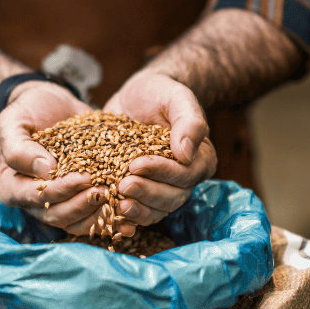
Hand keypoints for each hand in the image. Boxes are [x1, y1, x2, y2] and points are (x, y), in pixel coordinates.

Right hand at [0, 81, 107, 234]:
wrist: (50, 104)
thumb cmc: (27, 111)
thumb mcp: (13, 122)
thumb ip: (19, 147)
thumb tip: (45, 170)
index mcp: (12, 187)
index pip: (36, 197)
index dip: (60, 190)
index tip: (84, 178)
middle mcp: (34, 202)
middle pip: (58, 215)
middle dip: (83, 205)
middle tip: (106, 191)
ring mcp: (59, 202)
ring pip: (77, 222)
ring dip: (99, 216)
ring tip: (120, 204)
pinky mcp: (79, 198)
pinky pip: (93, 216)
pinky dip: (111, 218)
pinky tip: (130, 218)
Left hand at [103, 71, 216, 229]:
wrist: (137, 97)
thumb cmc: (160, 92)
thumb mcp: (175, 96)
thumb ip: (188, 121)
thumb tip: (187, 153)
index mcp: (200, 159)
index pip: (185, 175)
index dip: (162, 173)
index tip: (136, 164)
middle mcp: (185, 179)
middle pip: (171, 197)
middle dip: (146, 193)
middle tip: (122, 185)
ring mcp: (162, 188)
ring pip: (155, 210)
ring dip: (137, 210)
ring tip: (115, 203)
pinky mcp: (142, 192)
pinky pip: (138, 211)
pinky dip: (124, 216)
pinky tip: (109, 211)